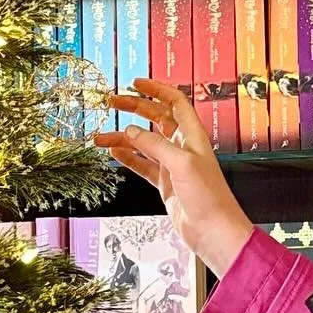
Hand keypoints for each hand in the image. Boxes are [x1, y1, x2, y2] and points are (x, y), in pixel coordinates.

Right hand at [93, 77, 254, 278]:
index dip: (157, 89)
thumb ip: (155, 145)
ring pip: (144, 143)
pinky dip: (127, 157)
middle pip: (156, 118)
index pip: (175, 102)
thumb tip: (131, 131)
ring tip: (99, 136)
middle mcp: (183, 146)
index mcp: (193, 136)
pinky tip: (113, 152)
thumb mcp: (181, 164)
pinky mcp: (165, 183)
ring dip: (123, 137)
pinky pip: (142, 165)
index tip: (135, 83)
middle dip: (134, 108)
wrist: (213, 230)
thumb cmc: (208, 197)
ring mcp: (173, 165)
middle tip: (111, 103)